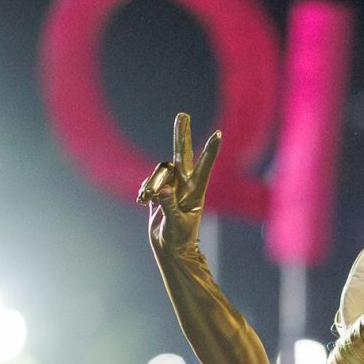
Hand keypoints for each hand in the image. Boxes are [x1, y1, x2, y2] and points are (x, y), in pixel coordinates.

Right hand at [140, 112, 219, 257]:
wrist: (170, 248)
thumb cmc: (180, 239)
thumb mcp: (175, 223)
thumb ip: (168, 205)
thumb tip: (162, 189)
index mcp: (195, 192)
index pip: (204, 167)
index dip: (210, 151)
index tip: (219, 134)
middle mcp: (185, 185)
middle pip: (182, 155)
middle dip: (181, 135)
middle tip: (182, 115)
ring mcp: (172, 187)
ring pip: (158, 172)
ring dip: (150, 184)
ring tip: (148, 200)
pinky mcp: (159, 191)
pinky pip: (148, 181)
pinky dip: (144, 189)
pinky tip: (144, 201)